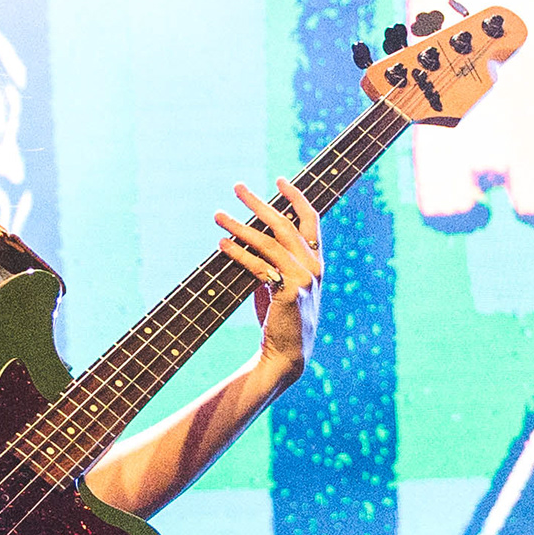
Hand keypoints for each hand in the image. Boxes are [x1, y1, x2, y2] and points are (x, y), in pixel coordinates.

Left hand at [217, 182, 322, 377]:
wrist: (287, 355)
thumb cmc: (280, 319)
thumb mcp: (281, 284)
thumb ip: (274, 261)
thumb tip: (250, 236)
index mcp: (316, 261)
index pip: (310, 220)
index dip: (296, 197)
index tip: (279, 179)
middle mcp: (313, 266)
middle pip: (285, 224)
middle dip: (258, 203)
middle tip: (237, 187)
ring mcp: (304, 279)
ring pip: (268, 243)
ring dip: (239, 226)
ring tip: (218, 215)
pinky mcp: (289, 292)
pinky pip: (259, 266)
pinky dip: (239, 253)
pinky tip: (222, 244)